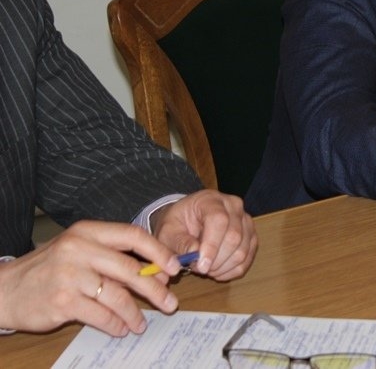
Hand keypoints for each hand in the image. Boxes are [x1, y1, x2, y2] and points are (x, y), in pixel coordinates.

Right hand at [0, 221, 181, 335]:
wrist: (5, 289)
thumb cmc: (49, 269)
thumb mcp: (78, 250)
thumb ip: (112, 256)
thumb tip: (156, 272)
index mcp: (88, 231)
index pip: (133, 235)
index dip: (158, 252)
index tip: (175, 267)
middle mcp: (79, 248)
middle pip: (130, 269)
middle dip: (155, 288)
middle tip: (170, 302)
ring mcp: (70, 274)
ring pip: (117, 295)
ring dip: (134, 313)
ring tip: (140, 323)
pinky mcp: (62, 300)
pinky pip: (100, 314)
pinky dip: (115, 324)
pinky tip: (121, 328)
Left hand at [151, 190, 256, 280]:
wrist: (188, 219)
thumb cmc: (178, 224)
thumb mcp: (168, 231)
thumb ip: (179, 243)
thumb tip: (191, 257)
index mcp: (211, 200)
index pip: (219, 221)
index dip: (212, 245)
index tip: (201, 265)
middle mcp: (234, 207)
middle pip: (234, 237)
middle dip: (216, 260)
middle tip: (199, 269)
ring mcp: (246, 221)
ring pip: (243, 250)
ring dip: (223, 267)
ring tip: (206, 269)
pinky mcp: (251, 235)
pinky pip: (247, 258)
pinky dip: (232, 270)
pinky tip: (217, 271)